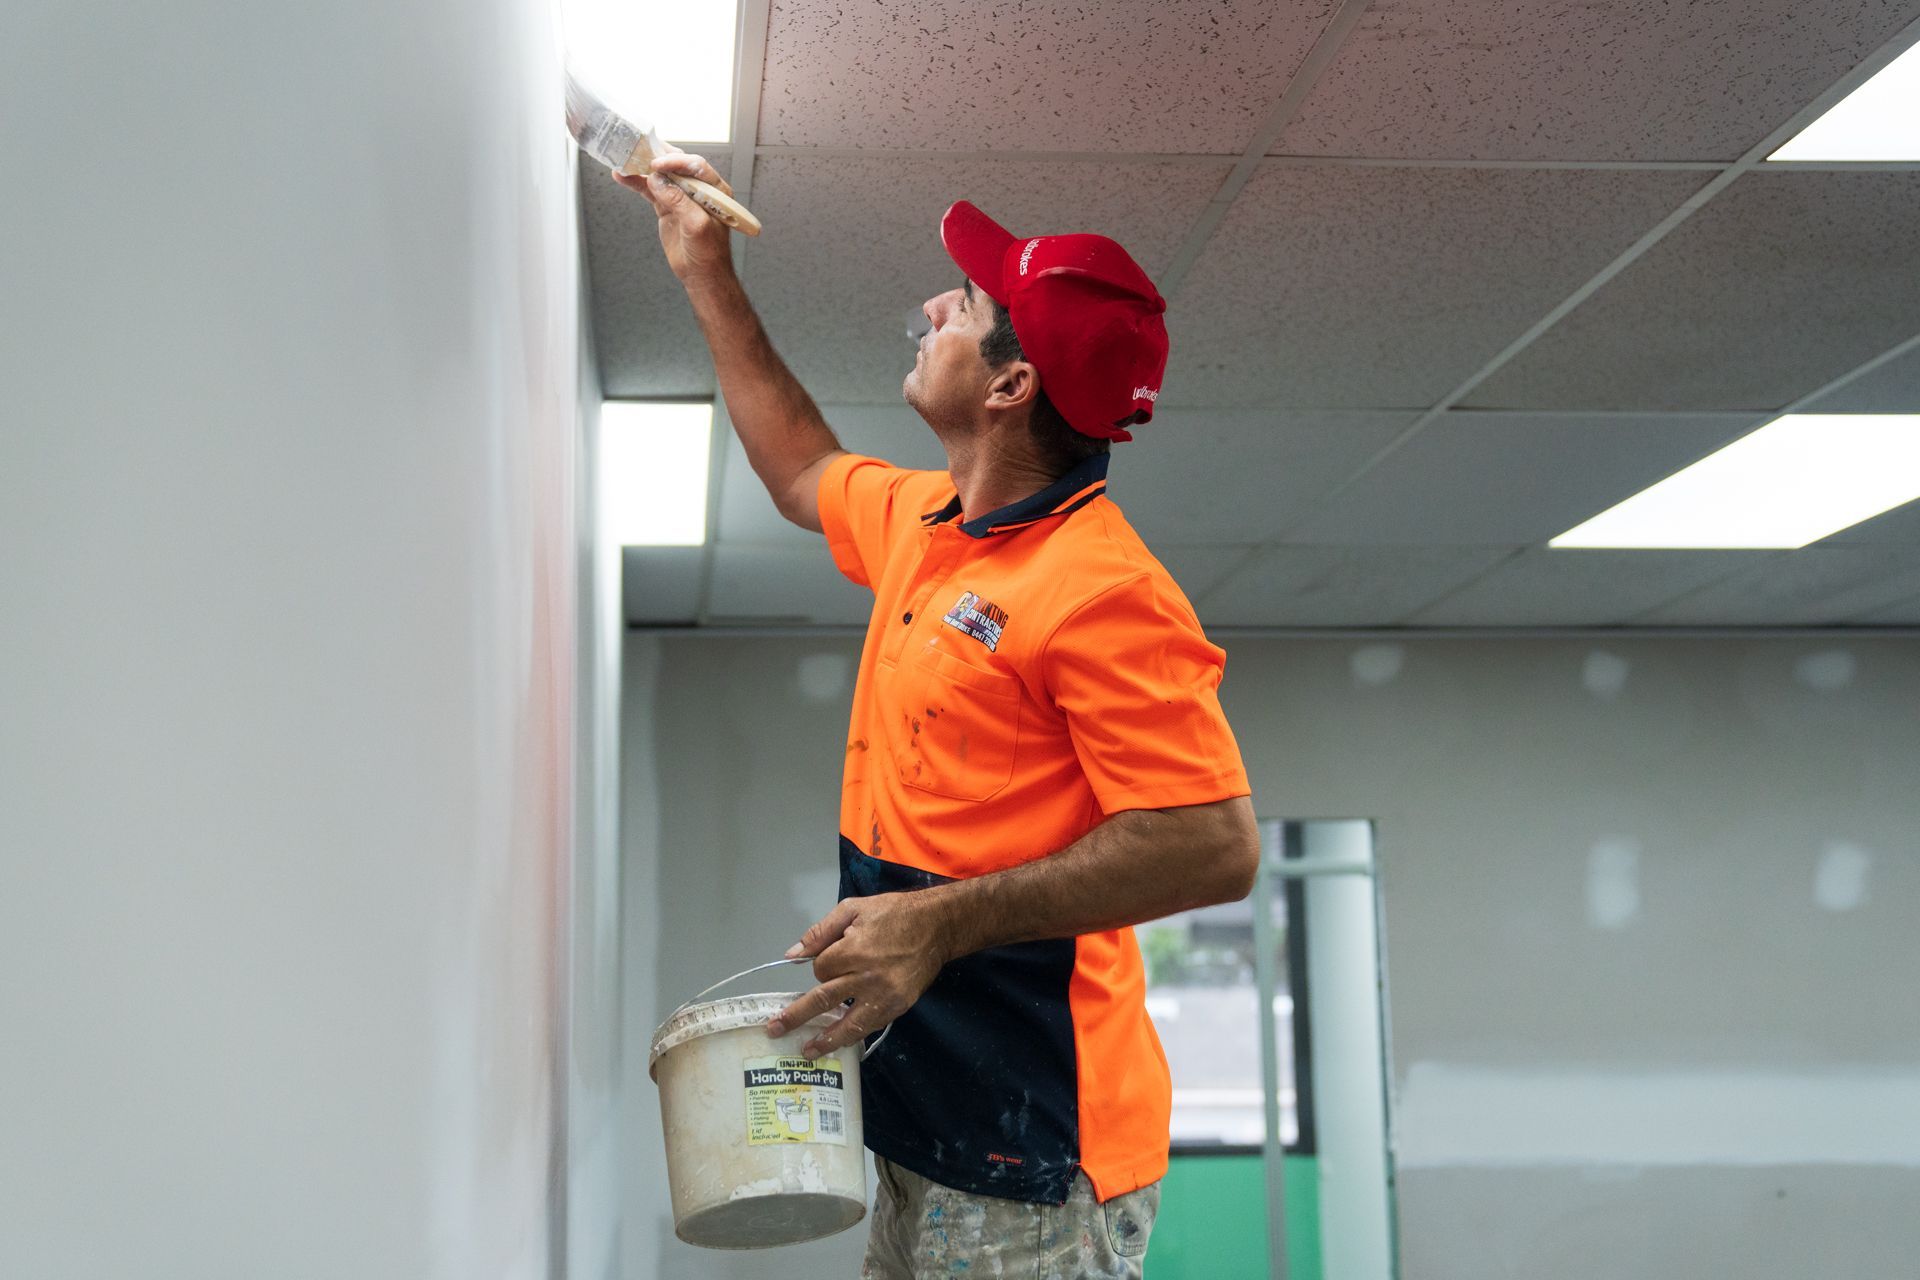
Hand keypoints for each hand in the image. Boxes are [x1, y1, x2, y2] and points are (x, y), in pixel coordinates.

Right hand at [611, 148, 734, 286]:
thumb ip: (678, 201)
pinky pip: (650, 190)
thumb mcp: (697, 225)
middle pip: (675, 165)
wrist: (701, 274)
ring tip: (623, 162)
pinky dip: (636, 183)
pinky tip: (623, 176)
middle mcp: (697, 189)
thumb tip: (657, 180)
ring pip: (659, 176)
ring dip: (641, 169)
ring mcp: (680, 197)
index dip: (676, 162)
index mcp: (714, 190)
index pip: (695, 166)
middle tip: (637, 152)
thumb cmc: (709, 252)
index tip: (657, 164)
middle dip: (656, 158)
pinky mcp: (666, 207)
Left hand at [768, 892, 952, 1057]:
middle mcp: (867, 977)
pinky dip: (855, 1034)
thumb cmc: (894, 913)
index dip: (820, 968)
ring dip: (825, 1040)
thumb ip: (821, 932)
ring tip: (808, 1051)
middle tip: (774, 1029)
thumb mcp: (853, 909)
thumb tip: (791, 955)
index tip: (828, 963)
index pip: (820, 970)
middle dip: (796, 1016)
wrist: (937, 926)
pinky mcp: (898, 1006)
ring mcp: (884, 996)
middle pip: (823, 1001)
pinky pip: (871, 1025)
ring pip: (848, 1024)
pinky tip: (841, 1042)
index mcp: (854, 950)